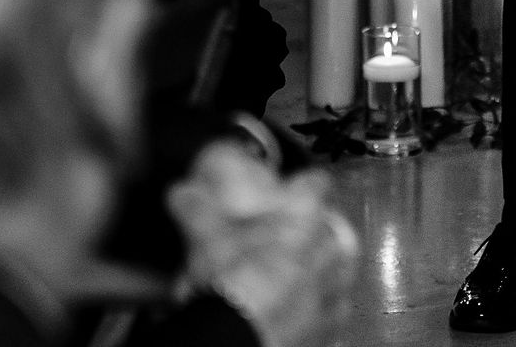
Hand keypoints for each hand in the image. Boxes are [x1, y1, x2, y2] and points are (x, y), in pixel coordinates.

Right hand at [168, 140, 358, 346]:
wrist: (243, 339)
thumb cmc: (234, 286)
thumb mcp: (207, 240)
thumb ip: (196, 210)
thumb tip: (181, 194)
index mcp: (305, 218)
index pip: (316, 183)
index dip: (305, 185)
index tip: (296, 190)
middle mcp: (329, 249)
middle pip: (329, 227)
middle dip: (311, 232)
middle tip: (285, 240)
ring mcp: (334, 289)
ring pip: (335, 268)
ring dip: (317, 269)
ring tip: (288, 279)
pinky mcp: (332, 324)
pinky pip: (330, 309)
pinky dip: (315, 308)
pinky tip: (292, 312)